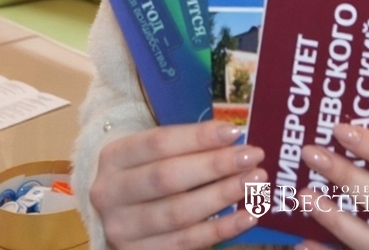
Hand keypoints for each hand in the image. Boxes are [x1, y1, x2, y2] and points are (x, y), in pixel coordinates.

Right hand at [89, 121, 265, 249]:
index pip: (159, 143)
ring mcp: (122, 230)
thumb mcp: (153, 151)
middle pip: (168, 179)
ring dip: (223, 196)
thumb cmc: (146, 169)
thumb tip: (233, 138)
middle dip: (215, 166)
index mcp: (115, 157)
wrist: (117, 211)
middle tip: (253, 156)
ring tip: (256, 181)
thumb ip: (186, 144)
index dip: (198, 137)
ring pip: (178, 214)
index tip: (235, 132)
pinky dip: (222, 230)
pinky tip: (248, 215)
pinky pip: (187, 243)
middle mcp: (110, 194)